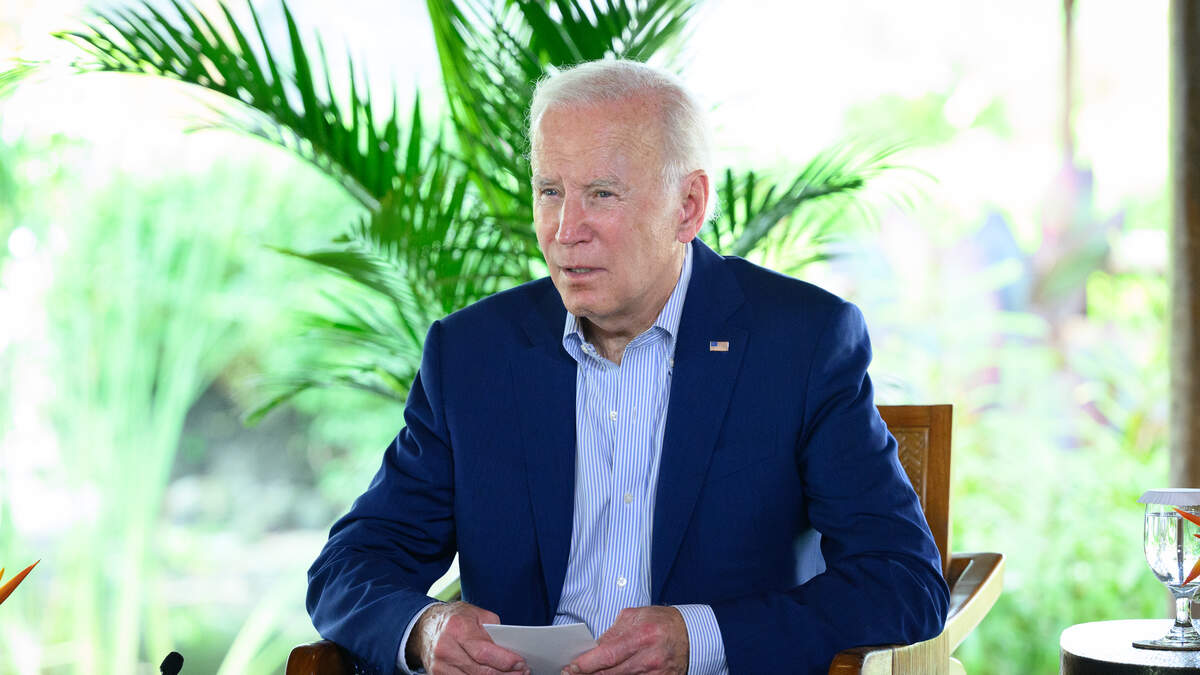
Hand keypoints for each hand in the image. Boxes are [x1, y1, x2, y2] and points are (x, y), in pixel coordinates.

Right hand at [407, 601, 529, 674]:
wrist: (426, 627)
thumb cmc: (455, 619)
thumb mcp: (476, 614)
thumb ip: (494, 630)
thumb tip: (510, 649)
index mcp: (457, 629)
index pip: (484, 652)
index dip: (505, 661)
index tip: (521, 663)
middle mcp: (446, 649)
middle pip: (481, 671)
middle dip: (505, 674)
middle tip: (522, 672)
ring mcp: (440, 666)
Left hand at [566, 606, 688, 673]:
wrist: (691, 635)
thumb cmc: (663, 622)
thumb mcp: (637, 616)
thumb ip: (614, 632)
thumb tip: (595, 647)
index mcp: (642, 636)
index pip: (607, 655)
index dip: (586, 664)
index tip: (571, 667)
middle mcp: (649, 658)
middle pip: (611, 673)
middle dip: (589, 674)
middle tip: (571, 673)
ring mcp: (656, 674)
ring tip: (591, 673)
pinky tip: (611, 674)